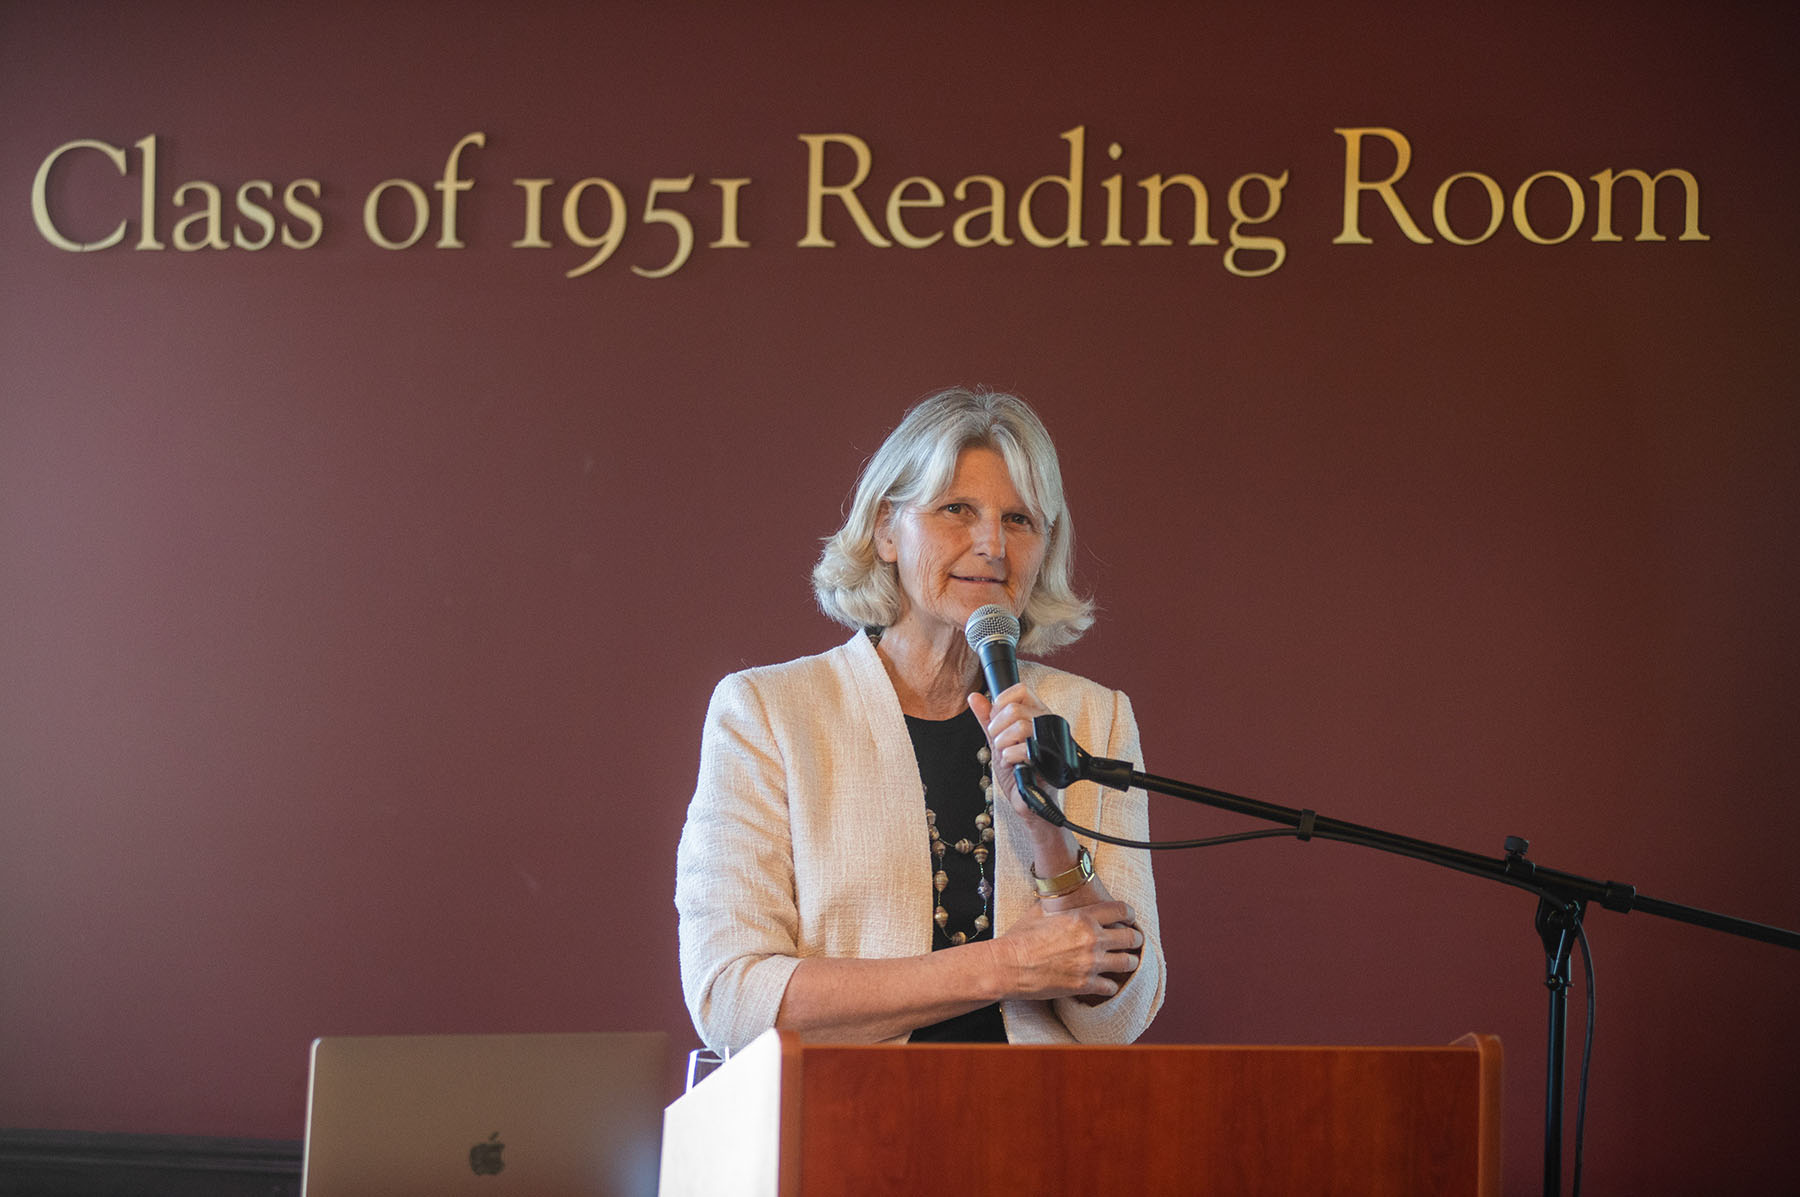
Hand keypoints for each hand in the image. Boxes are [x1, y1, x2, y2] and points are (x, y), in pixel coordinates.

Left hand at [968, 682, 1050, 820]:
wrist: (1027, 799)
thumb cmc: (1016, 769)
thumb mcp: (997, 740)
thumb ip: (987, 718)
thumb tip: (974, 697)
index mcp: (1036, 713)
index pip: (1020, 690)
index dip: (1001, 703)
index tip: (995, 721)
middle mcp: (1047, 723)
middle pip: (1015, 709)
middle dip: (997, 728)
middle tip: (998, 743)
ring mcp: (1051, 740)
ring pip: (1020, 726)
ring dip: (1003, 744)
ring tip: (1006, 755)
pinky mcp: (1050, 759)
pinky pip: (1025, 748)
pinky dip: (1011, 757)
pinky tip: (1013, 764)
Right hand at [990, 900, 1143, 1000]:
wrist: (1009, 965)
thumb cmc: (1020, 938)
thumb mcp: (1039, 912)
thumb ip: (1057, 905)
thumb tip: (1057, 896)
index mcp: (1083, 917)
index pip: (1121, 909)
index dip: (1129, 914)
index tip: (1129, 919)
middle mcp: (1092, 939)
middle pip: (1131, 938)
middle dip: (1136, 940)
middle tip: (1134, 942)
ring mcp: (1090, 963)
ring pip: (1128, 963)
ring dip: (1128, 962)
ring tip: (1124, 963)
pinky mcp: (1084, 985)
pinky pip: (1111, 987)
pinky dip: (1110, 985)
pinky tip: (1105, 983)